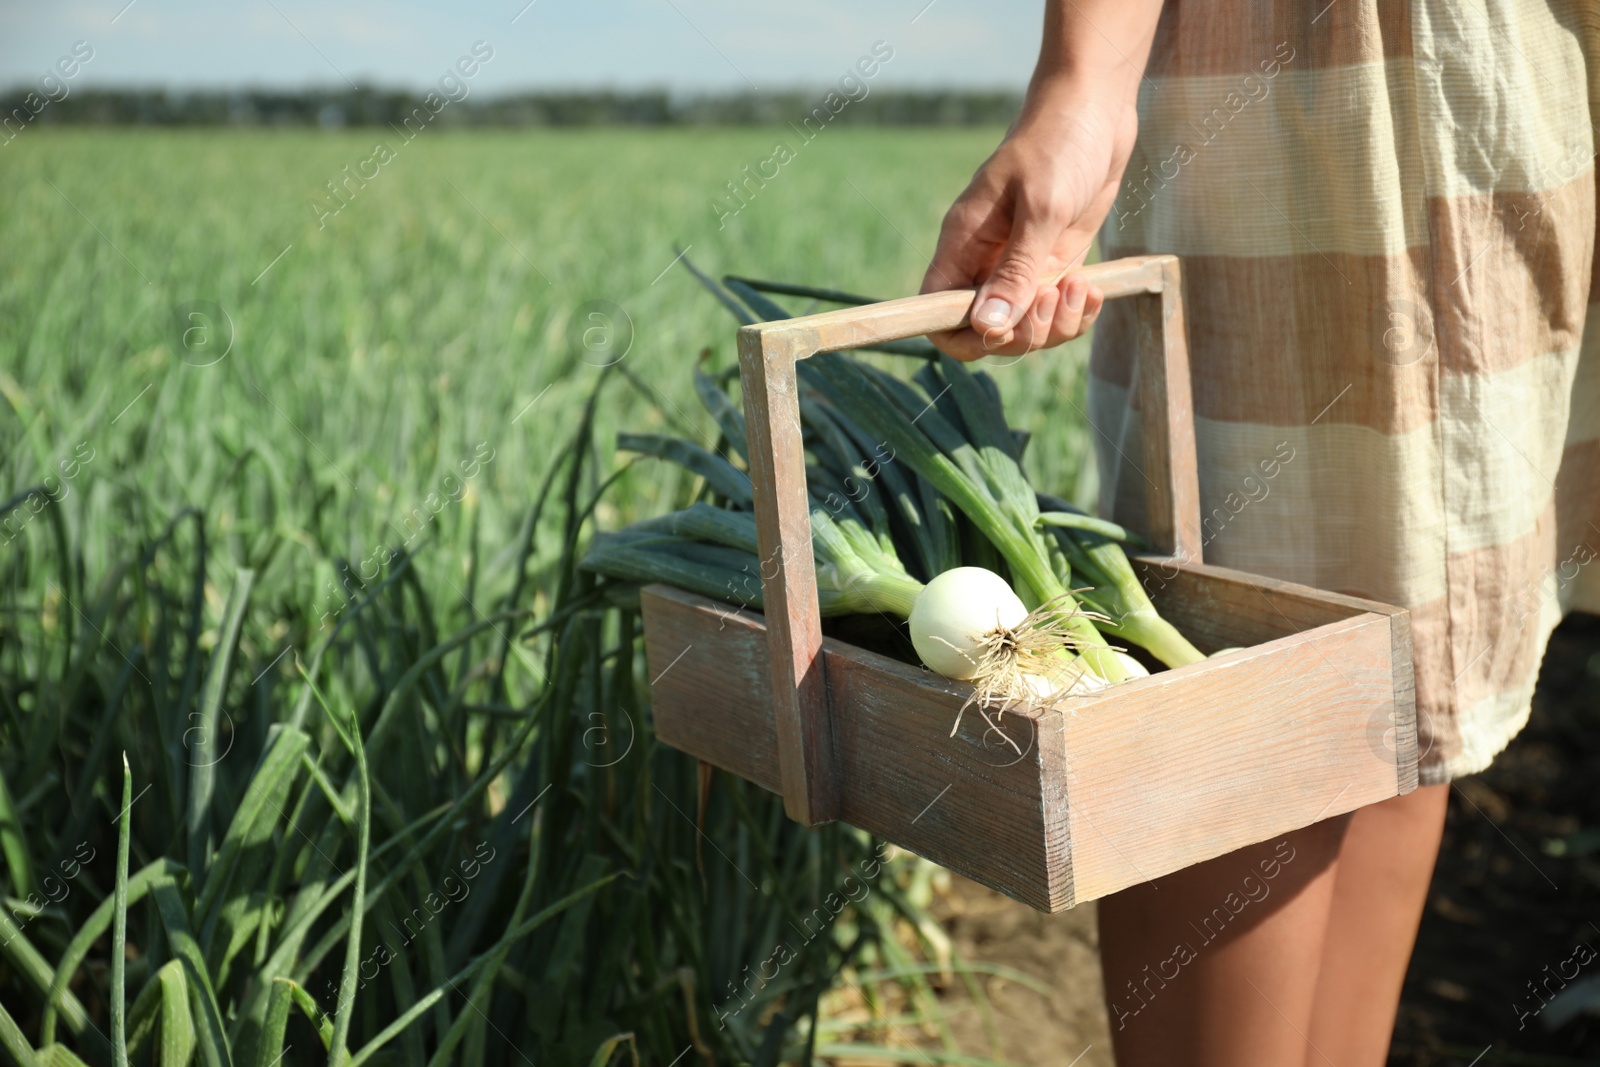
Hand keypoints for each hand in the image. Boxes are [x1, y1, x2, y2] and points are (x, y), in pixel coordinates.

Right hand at [921, 82, 1138, 360]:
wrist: (1094, 109)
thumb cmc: (1059, 145)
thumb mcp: (1042, 208)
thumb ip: (1016, 271)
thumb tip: (987, 328)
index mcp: (963, 245)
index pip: (936, 311)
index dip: (961, 335)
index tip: (1001, 329)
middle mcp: (985, 262)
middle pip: (984, 332)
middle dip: (1022, 332)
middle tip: (1052, 295)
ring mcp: (1020, 266)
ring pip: (1024, 329)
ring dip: (1055, 324)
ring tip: (1080, 286)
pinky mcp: (1052, 264)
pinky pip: (1055, 313)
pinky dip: (1075, 312)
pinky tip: (1092, 288)